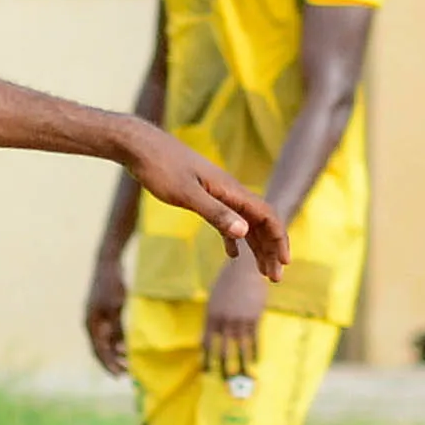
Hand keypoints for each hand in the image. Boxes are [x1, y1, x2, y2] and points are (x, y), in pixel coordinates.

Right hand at [83, 258, 129, 376]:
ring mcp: (96, 318)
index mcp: (91, 324)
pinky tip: (128, 347)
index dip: (109, 364)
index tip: (120, 375)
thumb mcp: (116, 308)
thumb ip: (116, 328)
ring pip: (105, 342)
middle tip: (127, 373)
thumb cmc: (112, 285)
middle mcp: (91, 324)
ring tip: (130, 363)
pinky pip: (110, 333)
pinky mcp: (103, 313)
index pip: (99, 350)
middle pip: (101, 349)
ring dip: (116, 353)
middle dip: (113, 362)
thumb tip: (118, 348)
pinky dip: (118, 342)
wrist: (108, 263)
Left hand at [124, 126, 285, 277]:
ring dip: (257, 247)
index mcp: (230, 190)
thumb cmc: (160, 167)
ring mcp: (216, 193)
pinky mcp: (203, 195)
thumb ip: (215, 212)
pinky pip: (227, 219)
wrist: (140, 146)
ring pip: (245, 222)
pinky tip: (234, 255)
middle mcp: (229, 191)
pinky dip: (233, 238)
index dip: (278, 239)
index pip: (266, 215)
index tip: (284, 263)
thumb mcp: (186, 194)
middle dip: (271, 249)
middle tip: (275, 278)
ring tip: (262, 271)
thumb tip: (245, 232)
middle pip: (260, 222)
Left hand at [202, 250, 270, 379]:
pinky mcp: (253, 319)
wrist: (244, 270)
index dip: (207, 358)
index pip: (206, 343)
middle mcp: (223, 322)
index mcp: (211, 317)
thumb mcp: (215, 301)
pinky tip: (256, 361)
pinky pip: (254, 340)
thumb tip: (208, 337)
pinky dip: (255, 352)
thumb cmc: (227, 284)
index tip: (207, 371)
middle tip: (225, 381)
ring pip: (240, 349)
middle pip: (222, 351)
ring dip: (241, 365)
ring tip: (243, 377)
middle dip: (223, 368)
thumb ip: (212, 319)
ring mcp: (239, 321)